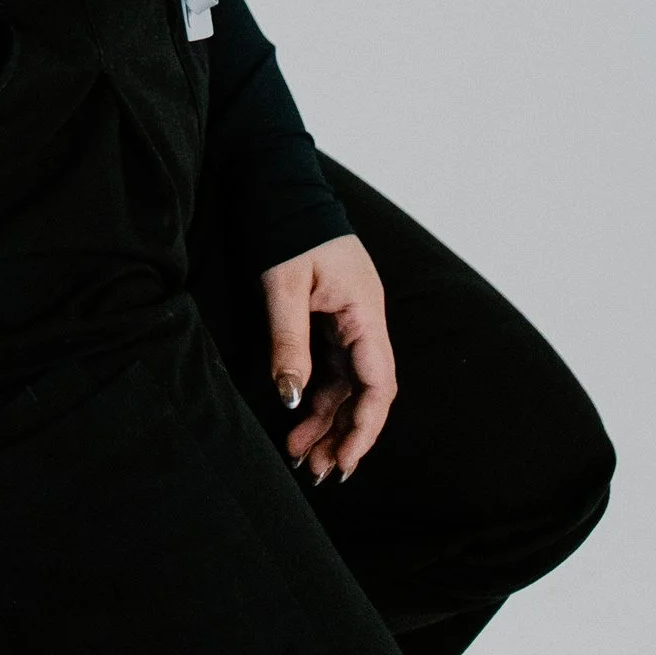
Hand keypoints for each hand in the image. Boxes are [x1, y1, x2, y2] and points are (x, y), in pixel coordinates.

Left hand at [263, 230, 395, 482]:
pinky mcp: (330, 320)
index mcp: (365, 312)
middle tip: (316, 472)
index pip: (378, 383)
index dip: (365, 428)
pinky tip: (298, 422)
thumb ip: (288, 341)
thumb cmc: (285, 227)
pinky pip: (331, 368)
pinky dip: (316, 396)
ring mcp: (349, 321)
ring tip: (301, 459)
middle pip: (364, 392)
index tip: (344, 460)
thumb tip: (291, 399)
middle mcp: (364, 321)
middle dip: (343, 434)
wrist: (277, 182)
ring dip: (327, 422)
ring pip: (345, 385)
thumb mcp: (283, 285)